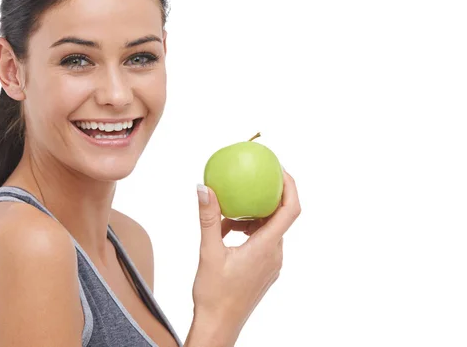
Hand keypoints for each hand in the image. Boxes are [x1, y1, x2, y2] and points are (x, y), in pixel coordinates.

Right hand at [190, 170, 300, 342]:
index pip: (290, 210)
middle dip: (267, 196)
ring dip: (251, 216)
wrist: (219, 325)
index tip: (279, 168)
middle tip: (252, 178)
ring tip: (228, 211)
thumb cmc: (214, 294)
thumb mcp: (208, 252)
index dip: (290, 186)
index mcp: (267, 247)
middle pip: (279, 217)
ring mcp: (271, 263)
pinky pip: (261, 242)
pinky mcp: (264, 270)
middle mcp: (275, 254)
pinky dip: (247, 231)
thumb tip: (204, 188)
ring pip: (268, 229)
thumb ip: (209, 218)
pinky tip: (225, 232)